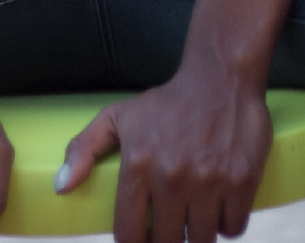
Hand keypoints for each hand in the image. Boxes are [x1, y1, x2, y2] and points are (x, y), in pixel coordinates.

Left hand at [57, 64, 272, 242]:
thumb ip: (84, 149)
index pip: (128, 234)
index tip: (141, 237)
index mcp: (138, 164)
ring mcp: (209, 180)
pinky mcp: (242, 180)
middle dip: (167, 240)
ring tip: (195, 216)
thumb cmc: (168, 102)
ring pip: (201, 241)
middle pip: (166, 242)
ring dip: (198, 235)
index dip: (134, 242)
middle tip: (170, 228)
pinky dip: (227, 224)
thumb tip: (61, 188)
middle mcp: (172, 176)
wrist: (221, 78)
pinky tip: (219, 207)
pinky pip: (233, 227)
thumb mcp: (118, 116)